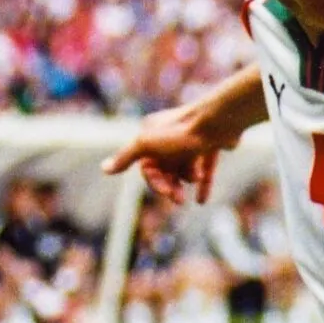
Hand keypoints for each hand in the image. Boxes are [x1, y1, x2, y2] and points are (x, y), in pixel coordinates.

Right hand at [102, 103, 236, 203]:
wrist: (219, 121)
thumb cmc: (181, 133)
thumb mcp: (147, 145)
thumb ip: (126, 157)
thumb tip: (104, 169)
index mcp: (152, 132)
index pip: (147, 164)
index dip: (155, 180)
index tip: (166, 192)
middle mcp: (170, 134)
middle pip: (166, 167)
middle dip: (170, 184)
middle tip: (178, 200)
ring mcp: (192, 140)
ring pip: (185, 168)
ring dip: (188, 179)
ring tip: (196, 179)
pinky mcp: (211, 145)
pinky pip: (206, 168)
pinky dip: (204, 185)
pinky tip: (201, 201)